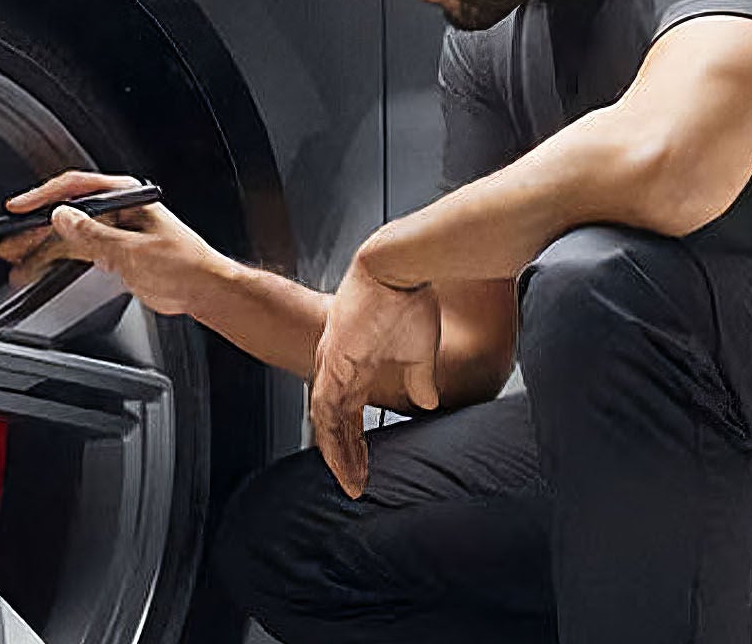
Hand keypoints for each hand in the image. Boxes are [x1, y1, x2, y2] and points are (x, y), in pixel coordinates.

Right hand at [0, 170, 229, 316]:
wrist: (204, 291)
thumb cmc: (185, 265)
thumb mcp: (133, 250)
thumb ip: (94, 235)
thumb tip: (61, 218)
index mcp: (126, 197)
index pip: (76, 189)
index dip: (43, 198)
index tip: (18, 208)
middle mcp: (118, 209)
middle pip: (68, 213)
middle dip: (36, 228)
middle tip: (9, 240)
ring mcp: (115, 230)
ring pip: (69, 235)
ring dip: (43, 247)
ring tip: (16, 260)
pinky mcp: (114, 252)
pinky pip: (78, 251)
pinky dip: (58, 260)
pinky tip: (38, 268)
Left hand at [309, 258, 441, 497]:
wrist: (400, 266)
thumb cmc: (409, 299)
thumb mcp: (419, 351)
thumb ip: (418, 378)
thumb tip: (426, 403)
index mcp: (357, 365)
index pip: (350, 413)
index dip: (356, 442)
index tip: (366, 469)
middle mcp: (340, 368)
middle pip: (334, 421)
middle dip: (345, 455)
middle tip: (356, 485)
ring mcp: (334, 364)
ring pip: (326, 419)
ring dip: (338, 453)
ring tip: (350, 482)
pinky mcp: (335, 360)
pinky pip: (324, 406)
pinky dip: (330, 434)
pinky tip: (340, 458)